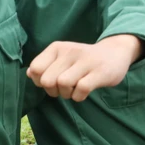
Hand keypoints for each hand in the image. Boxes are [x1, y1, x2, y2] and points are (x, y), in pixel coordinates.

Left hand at [26, 35, 142, 101]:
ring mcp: (85, 61)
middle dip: (53, 91)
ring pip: (62, 84)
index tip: (52, 81)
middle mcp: (70, 51)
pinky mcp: (99, 72)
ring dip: (66, 94)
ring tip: (74, 90)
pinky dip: (79, 97)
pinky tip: (83, 92)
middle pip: (47, 80)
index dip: (40, 82)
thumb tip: (29, 73)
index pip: (35, 69)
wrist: (115, 52)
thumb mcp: (62, 57)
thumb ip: (45, 65)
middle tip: (64, 89)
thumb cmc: (83, 59)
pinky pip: (81, 90)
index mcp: (57, 47)